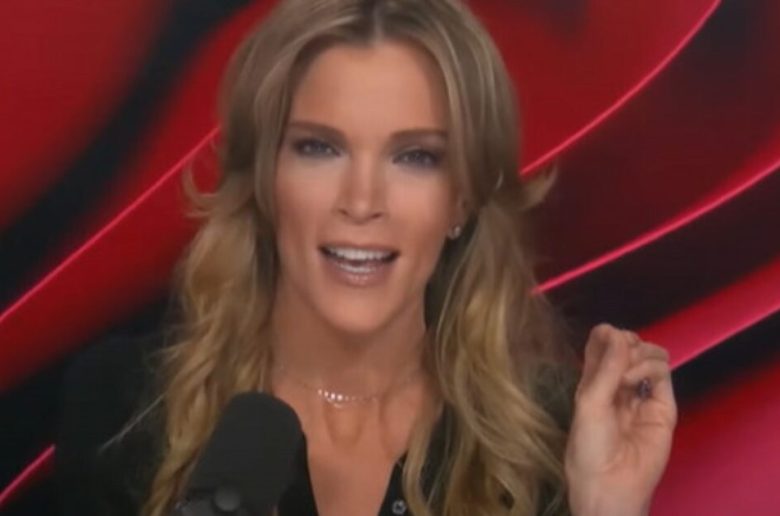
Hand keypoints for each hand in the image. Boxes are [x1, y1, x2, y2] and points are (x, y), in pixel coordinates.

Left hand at [565, 323, 676, 515]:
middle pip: (628, 345)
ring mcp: (642, 393)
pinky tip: (638, 380)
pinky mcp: (663, 405)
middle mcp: (618, 383)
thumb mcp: (589, 401)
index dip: (608, 334)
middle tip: (622, 355)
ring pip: (649, 355)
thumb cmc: (589, 444)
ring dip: (640, 354)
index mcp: (593, 380)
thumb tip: (620, 333)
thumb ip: (605, 367)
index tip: (610, 335)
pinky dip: (652, 368)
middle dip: (626, 342)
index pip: (602, 344)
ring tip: (629, 374)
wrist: (612, 482)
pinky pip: (664, 373)